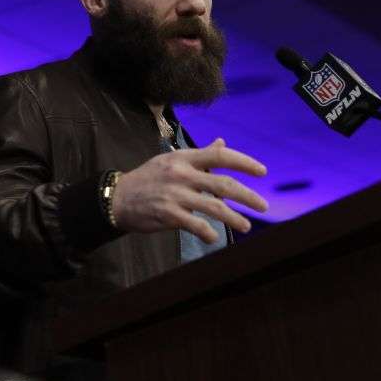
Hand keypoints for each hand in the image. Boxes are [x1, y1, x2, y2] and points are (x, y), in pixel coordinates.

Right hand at [111, 138, 268, 242]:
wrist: (117, 198)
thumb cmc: (147, 178)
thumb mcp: (171, 160)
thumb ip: (199, 155)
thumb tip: (222, 142)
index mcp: (184, 158)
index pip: (220, 156)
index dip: (244, 163)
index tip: (262, 172)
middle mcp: (182, 175)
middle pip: (223, 184)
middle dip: (248, 196)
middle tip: (264, 206)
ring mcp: (175, 195)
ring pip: (214, 207)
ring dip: (234, 218)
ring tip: (247, 226)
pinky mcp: (168, 214)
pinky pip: (195, 225)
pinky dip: (208, 233)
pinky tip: (213, 237)